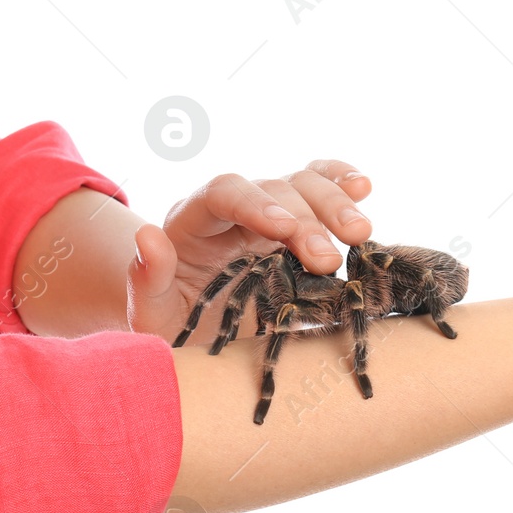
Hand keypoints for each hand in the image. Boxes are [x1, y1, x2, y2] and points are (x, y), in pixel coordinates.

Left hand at [126, 161, 372, 340]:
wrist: (193, 330)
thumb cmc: (171, 324)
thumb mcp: (150, 315)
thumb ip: (147, 279)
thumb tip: (148, 237)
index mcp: (192, 221)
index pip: (223, 193)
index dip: (254, 204)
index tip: (284, 229)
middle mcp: (233, 208)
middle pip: (273, 188)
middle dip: (305, 219)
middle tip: (329, 261)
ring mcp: (268, 211)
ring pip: (303, 183)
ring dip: (334, 203)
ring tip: (360, 235)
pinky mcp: (297, 222)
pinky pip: (320, 186)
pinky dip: (342, 182)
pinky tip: (364, 189)